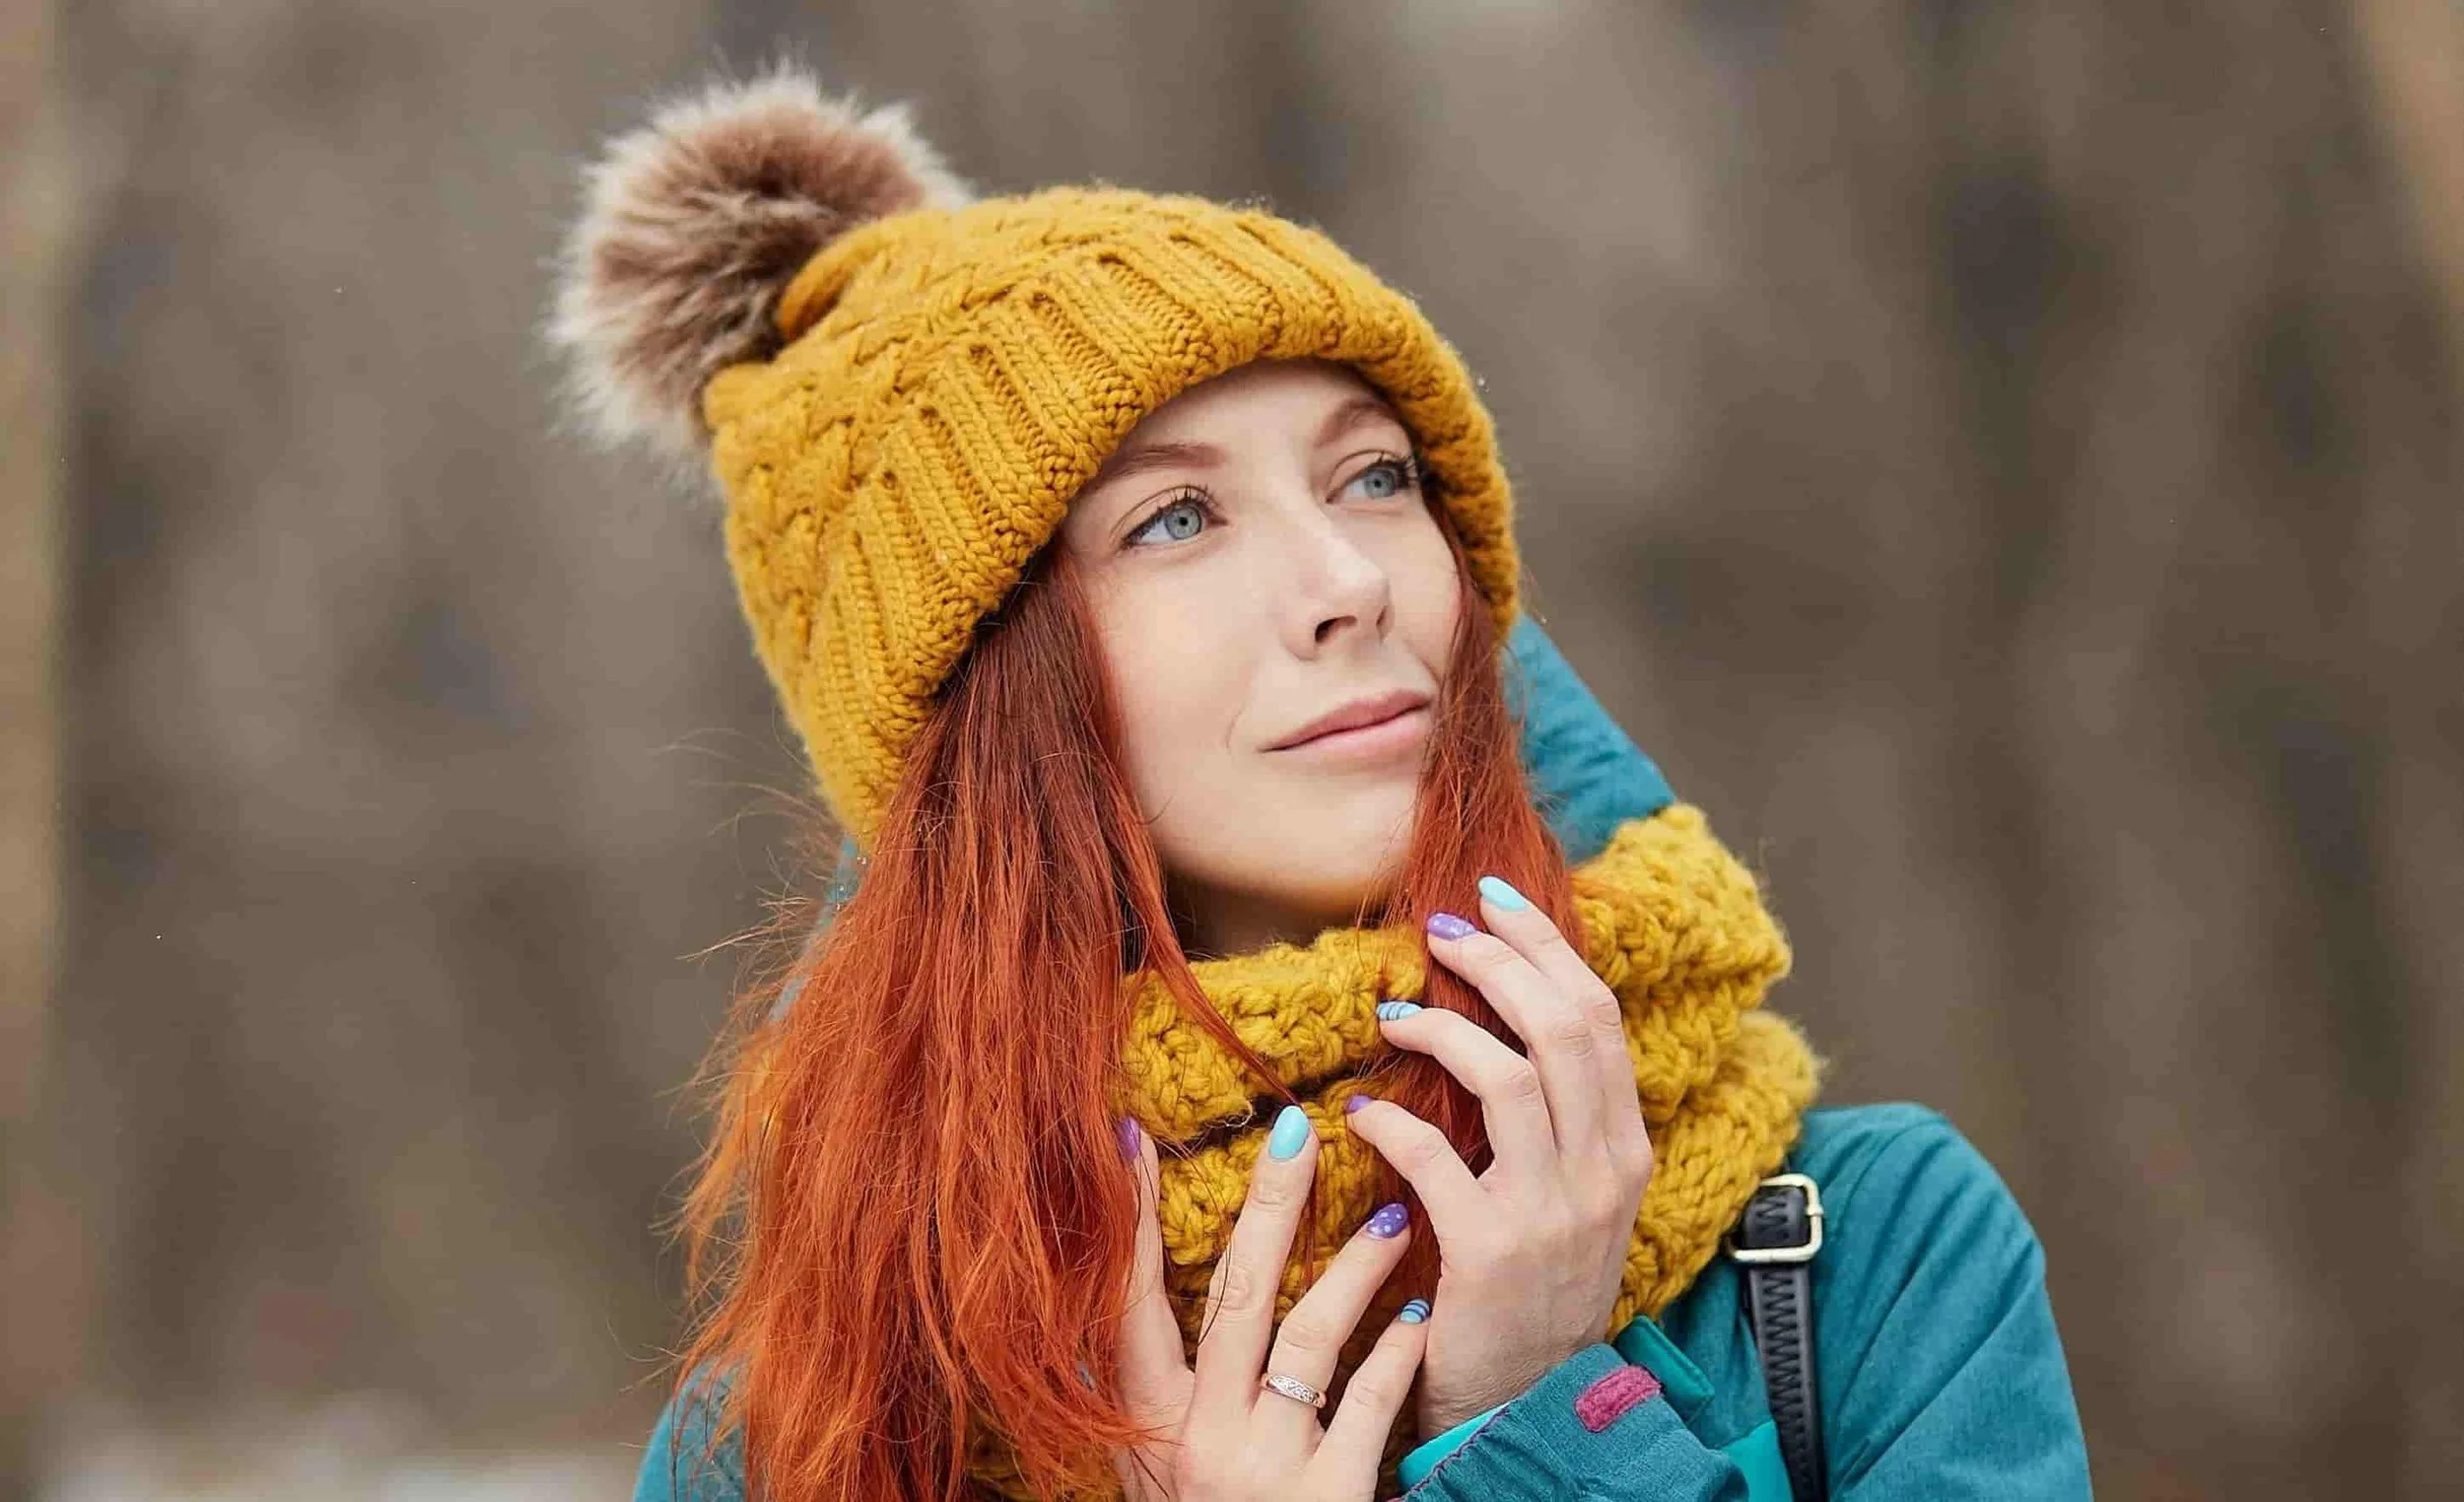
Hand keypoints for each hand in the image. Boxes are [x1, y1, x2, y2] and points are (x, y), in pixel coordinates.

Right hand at [1114, 1109, 1429, 1501]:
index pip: (1127, 1300)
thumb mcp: (1143, 1473)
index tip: (1131, 1138)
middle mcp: (1194, 1439)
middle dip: (1267, 1206)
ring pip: (1309, 1340)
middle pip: (1232, 1297)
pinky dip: (1395, 1358)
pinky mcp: (1328, 1501)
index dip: (1128, 1220)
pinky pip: (1367, 1409)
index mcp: (1142, 1423)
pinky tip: (1420, 1317)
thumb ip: (1138, 1398)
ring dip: (1356, 1268)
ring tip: (1399, 1216)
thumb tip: (1107, 1311)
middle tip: (1301, 1127)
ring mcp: (1263, 1468)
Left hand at [1342, 877, 1654, 1436]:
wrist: (1527, 1410)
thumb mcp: (1572, 1200)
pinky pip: (1436, 1157)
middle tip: (1438, 932)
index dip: (1545, 946)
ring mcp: (1552, 1213)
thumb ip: (1555, 1119)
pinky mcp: (1490, 1254)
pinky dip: (1392, 1121)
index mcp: (1626, 1149)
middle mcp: (1604, 1172)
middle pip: (1563, 1025)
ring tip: (1392, 1016)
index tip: (1492, 900)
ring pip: (1508, 1076)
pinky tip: (1362, 1113)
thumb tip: (1506, 1014)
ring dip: (1443, 1028)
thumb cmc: (1531, 1293)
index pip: (1598, 1016)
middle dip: (1499, 960)